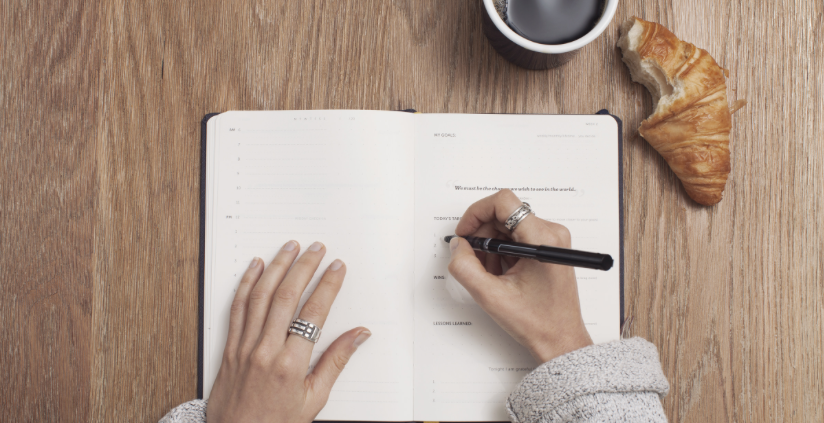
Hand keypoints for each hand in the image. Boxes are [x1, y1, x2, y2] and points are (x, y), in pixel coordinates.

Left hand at [207, 241, 370, 422]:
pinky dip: (246, 284)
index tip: (337, 268)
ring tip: (290, 247)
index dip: (327, 286)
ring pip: (260, 296)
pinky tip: (256, 267)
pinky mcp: (230, 347)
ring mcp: (245, 346)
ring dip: (276, 267)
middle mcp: (266, 350)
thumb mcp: (314, 399)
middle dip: (304, 267)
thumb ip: (335, 362)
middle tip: (317, 248)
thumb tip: (358, 335)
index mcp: (291, 364)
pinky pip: (237, 308)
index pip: (314, 313)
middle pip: (287, 296)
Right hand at [448, 189, 592, 362]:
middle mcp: (551, 233)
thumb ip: (465, 267)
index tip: (465, 233)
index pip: (503, 202)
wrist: (560, 340)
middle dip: (482, 235)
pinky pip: (517, 237)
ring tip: (490, 273)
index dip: (477, 213)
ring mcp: (551, 240)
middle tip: (473, 259)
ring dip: (491, 246)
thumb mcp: (491, 296)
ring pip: (508, 226)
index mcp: (542, 239)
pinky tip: (501, 274)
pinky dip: (502, 252)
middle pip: (504, 214)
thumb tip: (458, 245)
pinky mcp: (548, 248)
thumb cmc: (538, 322)